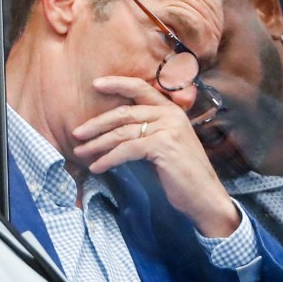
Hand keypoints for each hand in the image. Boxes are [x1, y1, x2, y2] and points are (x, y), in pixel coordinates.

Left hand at [71, 76, 240, 237]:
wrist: (206, 198)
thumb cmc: (183, 175)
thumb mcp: (165, 145)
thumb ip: (147, 133)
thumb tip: (113, 133)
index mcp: (171, 110)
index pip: (141, 87)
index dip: (117, 84)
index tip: (95, 84)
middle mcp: (170, 114)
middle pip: (124, 112)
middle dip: (97, 123)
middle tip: (76, 133)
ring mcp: (167, 128)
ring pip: (122, 132)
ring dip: (97, 144)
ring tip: (81, 153)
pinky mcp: (162, 146)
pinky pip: (126, 149)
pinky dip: (108, 159)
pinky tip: (97, 167)